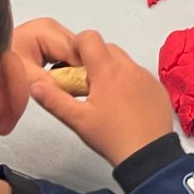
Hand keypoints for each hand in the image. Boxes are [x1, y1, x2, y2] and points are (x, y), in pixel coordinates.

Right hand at [27, 26, 174, 165]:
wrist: (148, 155)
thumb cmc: (112, 137)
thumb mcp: (78, 121)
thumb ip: (54, 100)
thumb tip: (35, 85)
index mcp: (108, 71)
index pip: (90, 38)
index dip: (78, 46)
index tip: (73, 65)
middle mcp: (129, 68)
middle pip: (107, 48)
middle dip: (94, 60)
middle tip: (86, 86)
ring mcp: (146, 76)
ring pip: (124, 62)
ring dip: (112, 71)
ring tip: (106, 99)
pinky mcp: (158, 88)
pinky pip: (139, 76)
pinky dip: (129, 83)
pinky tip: (125, 106)